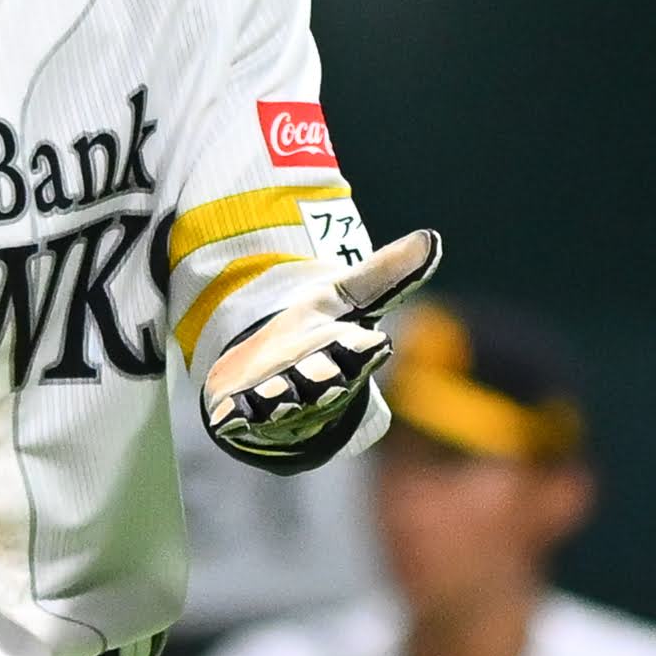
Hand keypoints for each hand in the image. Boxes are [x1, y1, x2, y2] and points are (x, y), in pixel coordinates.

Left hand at [201, 230, 441, 466]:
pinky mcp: (246, 411)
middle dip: (324, 380)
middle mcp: (317, 382)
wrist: (271, 362)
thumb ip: (382, 273)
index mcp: (344, 352)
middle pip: (324, 382)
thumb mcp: (344, 297)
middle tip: (323, 376)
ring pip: (284, 403)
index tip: (374, 343)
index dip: (364, 349)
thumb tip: (430, 238)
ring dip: (279, 400)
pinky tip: (226, 416)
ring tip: (274, 395)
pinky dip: (235, 417)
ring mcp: (281, 400)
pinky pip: (241, 417)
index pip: (359, 351)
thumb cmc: (315, 331)